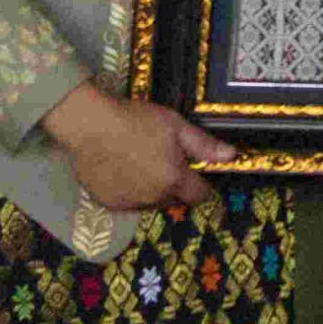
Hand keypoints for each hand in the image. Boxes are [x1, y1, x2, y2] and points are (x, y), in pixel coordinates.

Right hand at [41, 82, 237, 209]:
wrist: (90, 125)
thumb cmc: (135, 120)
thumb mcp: (175, 125)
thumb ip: (204, 145)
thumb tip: (232, 156)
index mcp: (174, 179)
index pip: (200, 196)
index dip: (202, 186)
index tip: (196, 174)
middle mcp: (154, 197)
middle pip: (174, 199)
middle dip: (175, 185)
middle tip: (163, 159)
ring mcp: (130, 203)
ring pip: (150, 202)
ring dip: (152, 190)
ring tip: (140, 162)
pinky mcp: (109, 203)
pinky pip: (127, 202)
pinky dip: (129, 191)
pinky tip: (121, 169)